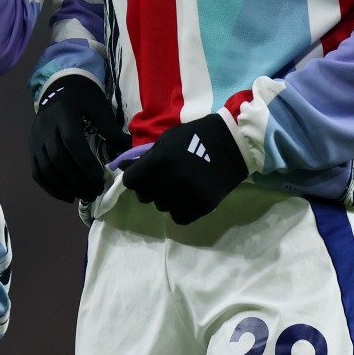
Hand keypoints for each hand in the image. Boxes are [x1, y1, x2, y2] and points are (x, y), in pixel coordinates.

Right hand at [29, 75, 130, 201]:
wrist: (59, 86)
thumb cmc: (83, 98)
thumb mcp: (100, 107)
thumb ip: (112, 130)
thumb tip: (129, 152)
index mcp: (64, 113)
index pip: (72, 142)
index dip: (85, 162)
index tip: (99, 177)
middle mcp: (46, 126)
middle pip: (58, 158)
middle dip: (77, 179)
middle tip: (96, 191)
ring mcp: (36, 138)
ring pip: (46, 169)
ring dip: (65, 186)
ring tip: (84, 195)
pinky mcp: (32, 147)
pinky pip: (37, 172)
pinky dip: (51, 187)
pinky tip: (67, 195)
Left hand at [120, 113, 248, 223]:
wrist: (231, 144)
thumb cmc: (193, 137)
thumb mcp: (166, 141)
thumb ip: (145, 157)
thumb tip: (122, 168)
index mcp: (160, 160)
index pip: (131, 181)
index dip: (134, 178)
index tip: (141, 175)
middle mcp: (171, 180)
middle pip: (145, 196)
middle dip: (149, 189)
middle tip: (161, 179)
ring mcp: (187, 195)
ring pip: (161, 208)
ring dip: (165, 199)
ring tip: (177, 185)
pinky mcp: (202, 207)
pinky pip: (179, 218)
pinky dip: (179, 209)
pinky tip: (187, 196)